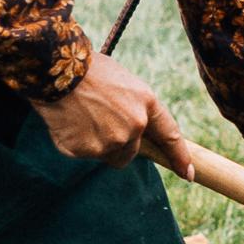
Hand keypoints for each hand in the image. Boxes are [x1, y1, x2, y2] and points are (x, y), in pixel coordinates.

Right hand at [32, 51, 194, 175]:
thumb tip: (134, 131)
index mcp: (147, 104)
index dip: (179, 156)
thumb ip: (133, 109)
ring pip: (107, 154)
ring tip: (81, 117)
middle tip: (98, 120)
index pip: (170, 135)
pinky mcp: (86, 151)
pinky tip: (68, 122)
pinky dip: (75, 143)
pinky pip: (82, 154)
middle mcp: (134, 126)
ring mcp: (110, 141)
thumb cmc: (89, 70)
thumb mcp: (124, 83)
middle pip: (131, 151)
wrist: (55, 70)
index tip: (188, 174)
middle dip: (118, 142)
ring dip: (96, 143)